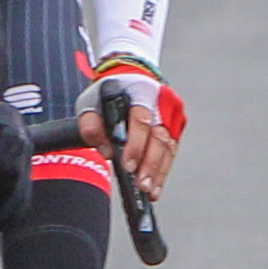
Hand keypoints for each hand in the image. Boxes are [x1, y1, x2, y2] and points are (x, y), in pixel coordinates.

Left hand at [76, 61, 185, 198]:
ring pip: (168, 148)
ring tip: (149, 191)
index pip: (140, 120)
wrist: (132, 76)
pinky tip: (155, 186)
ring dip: (158, 172)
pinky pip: (171, 152)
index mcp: (141, 91)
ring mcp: (173, 116)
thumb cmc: (111, 91)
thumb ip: (91, 124)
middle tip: (141, 185)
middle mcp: (163, 103)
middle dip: (150, 164)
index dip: (135, 144)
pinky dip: (163, 171)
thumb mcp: (91, 101)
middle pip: (159, 138)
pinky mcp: (176, 128)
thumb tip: (106, 150)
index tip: (127, 165)